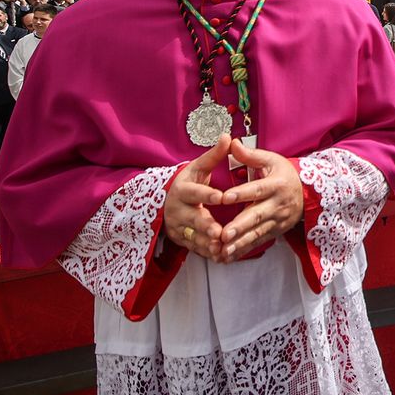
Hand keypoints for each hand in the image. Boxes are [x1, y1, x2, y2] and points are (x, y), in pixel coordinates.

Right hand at [163, 135, 230, 259]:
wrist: (166, 202)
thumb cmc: (189, 182)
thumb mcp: (198, 167)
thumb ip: (214, 155)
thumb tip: (228, 136)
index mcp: (182, 190)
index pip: (195, 192)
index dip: (207, 195)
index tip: (221, 197)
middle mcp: (178, 210)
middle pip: (192, 219)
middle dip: (205, 226)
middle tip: (219, 231)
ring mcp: (179, 227)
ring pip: (193, 237)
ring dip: (207, 244)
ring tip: (222, 249)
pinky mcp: (182, 240)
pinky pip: (196, 249)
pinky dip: (207, 253)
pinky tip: (221, 257)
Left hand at [216, 145, 303, 262]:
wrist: (308, 192)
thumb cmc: (284, 174)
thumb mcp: (271, 160)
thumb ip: (250, 155)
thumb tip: (231, 144)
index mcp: (276, 184)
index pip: (257, 189)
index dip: (242, 193)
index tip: (225, 198)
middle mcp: (278, 204)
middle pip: (257, 216)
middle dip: (240, 226)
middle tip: (224, 234)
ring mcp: (278, 220)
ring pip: (257, 232)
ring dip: (240, 242)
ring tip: (224, 249)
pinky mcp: (276, 232)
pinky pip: (259, 242)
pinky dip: (244, 249)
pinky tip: (230, 256)